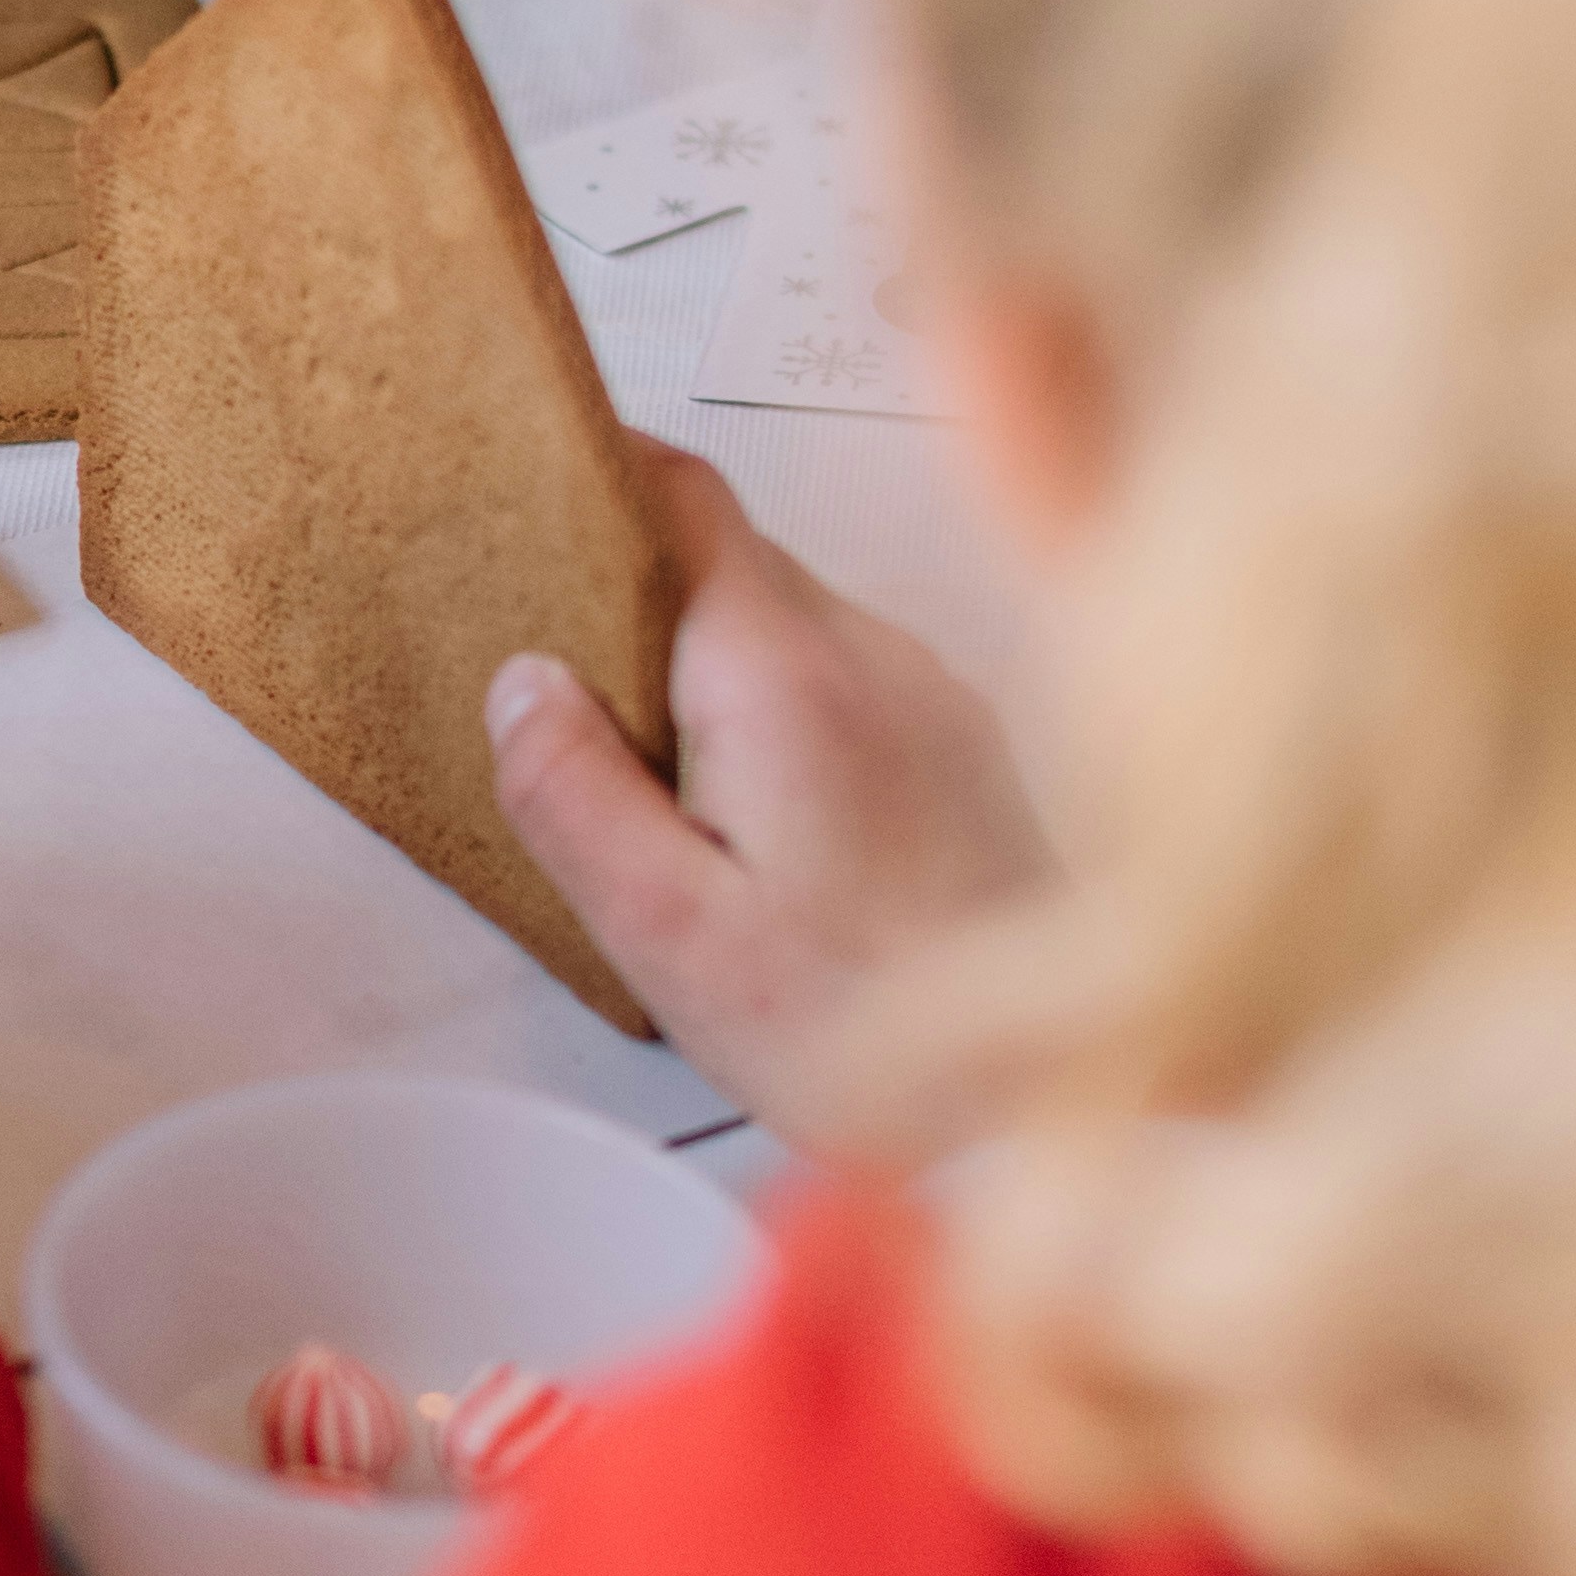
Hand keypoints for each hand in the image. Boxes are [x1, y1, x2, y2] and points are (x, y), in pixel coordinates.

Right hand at [485, 451, 1050, 1154]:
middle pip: (731, 562)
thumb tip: (523, 686)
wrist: (1052, 1099)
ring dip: (717, 671)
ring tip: (671, 795)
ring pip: (791, 625)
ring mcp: (933, 695)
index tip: (534, 494)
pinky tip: (768, 828)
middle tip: (573, 702)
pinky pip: (849, 682)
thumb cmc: (866, 1032)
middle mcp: (874, 656)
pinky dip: (785, 716)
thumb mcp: (670, 936)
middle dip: (641, 605)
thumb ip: (576, 796)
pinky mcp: (966, 747)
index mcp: (785, 678)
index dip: (598, 476)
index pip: (684, 498)